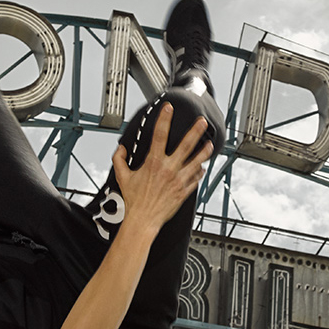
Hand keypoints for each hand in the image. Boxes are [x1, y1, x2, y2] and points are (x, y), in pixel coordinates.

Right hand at [111, 104, 212, 235]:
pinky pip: (195, 179)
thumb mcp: (122, 177)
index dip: (164, 119)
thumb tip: (120, 149)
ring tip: (210, 144)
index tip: (169, 109)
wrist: (143, 220)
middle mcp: (168, 169)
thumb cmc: (134, 201)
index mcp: (154, 163)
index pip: (160, 135)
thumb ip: (119, 160)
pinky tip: (202, 168)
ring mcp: (178, 180)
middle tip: (202, 122)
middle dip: (195, 132)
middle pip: (185, 146)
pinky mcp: (184, 191)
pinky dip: (199, 173)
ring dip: (204, 152)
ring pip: (196, 162)